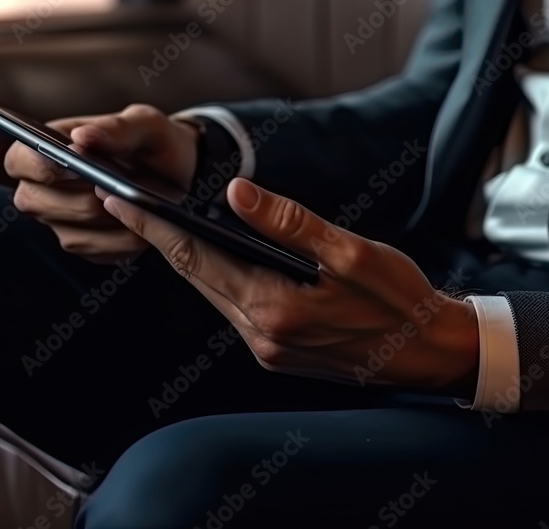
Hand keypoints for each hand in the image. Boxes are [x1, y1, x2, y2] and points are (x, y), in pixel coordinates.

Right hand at [4, 104, 200, 263]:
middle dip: (80, 201)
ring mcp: (64, 220)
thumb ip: (118, 128)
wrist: (180, 173)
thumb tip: (83, 136)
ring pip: (69, 235)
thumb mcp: (146, 125)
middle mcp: (46, 188)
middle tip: (114, 191)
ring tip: (140, 208)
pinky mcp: (87, 244)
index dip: (35, 165)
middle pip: (36, 203)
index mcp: (49, 149)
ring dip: (108, 225)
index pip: (18, 160)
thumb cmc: (155, 143)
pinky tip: (144, 229)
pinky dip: (123, 244)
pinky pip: (96, 253)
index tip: (66, 166)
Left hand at [99, 177, 479, 393]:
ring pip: (215, 295)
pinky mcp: (279, 354)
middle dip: (160, 240)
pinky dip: (220, 280)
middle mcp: (262, 335)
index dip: (155, 226)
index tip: (119, 198)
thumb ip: (290, 224)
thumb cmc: (400, 298)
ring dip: (188, 261)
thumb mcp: (351, 253)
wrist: (429, 352)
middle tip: (126, 204)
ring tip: (163, 226)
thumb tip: (236, 194)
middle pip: (196, 279)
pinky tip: (218, 259)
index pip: (198, 259)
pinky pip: (236, 310)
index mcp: (275, 308)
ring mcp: (268, 349)